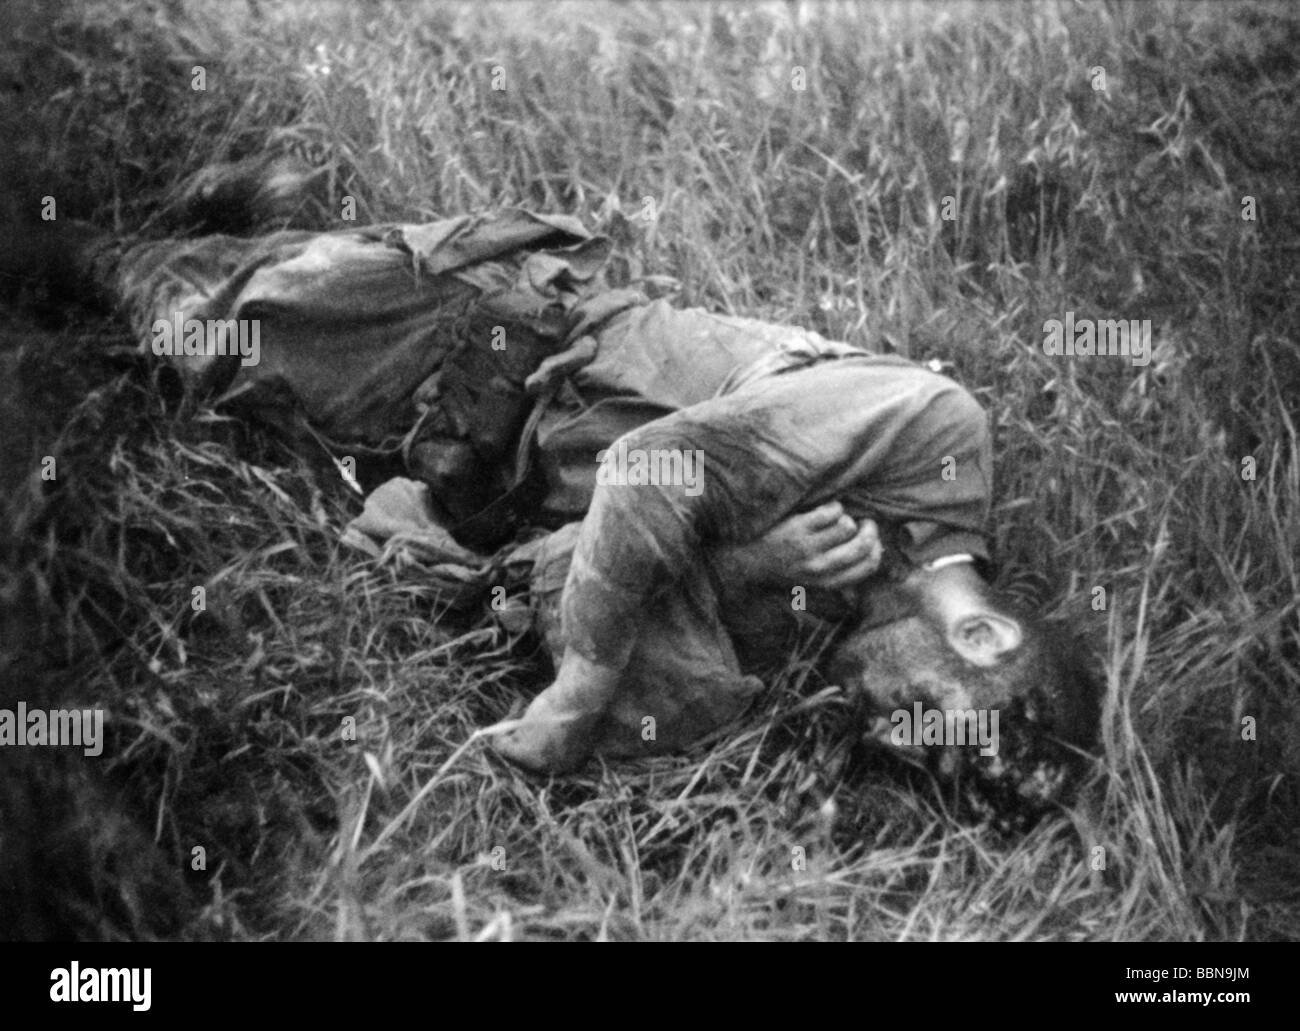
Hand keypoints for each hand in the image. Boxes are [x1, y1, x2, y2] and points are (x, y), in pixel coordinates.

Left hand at [714, 502, 881, 590]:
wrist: (747, 562)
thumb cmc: (784, 569)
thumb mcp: (814, 582)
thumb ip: (841, 572)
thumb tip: (875, 554)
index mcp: (828, 582)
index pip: (868, 566)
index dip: (877, 549)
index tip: (873, 540)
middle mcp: (820, 567)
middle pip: (863, 545)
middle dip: (869, 530)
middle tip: (864, 524)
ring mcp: (809, 546)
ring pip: (847, 526)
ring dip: (845, 518)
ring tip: (835, 519)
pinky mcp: (799, 527)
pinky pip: (832, 511)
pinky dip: (833, 507)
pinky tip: (825, 511)